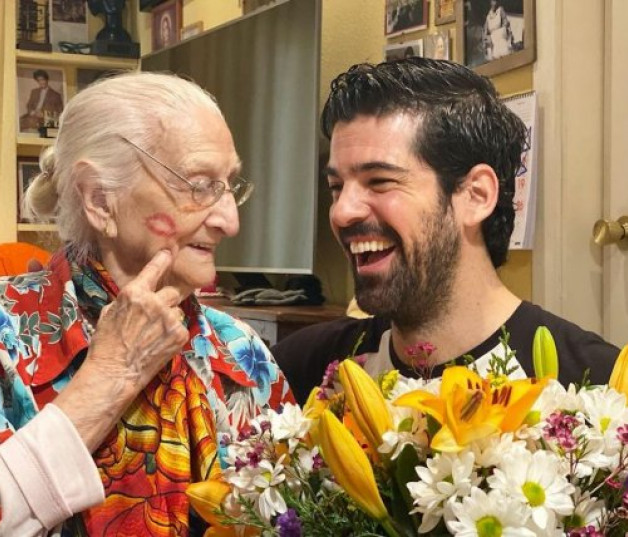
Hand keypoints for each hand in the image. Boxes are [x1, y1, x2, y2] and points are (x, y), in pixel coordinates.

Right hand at [54, 250, 187, 451]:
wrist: (114, 373)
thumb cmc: (106, 344)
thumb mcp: (109, 313)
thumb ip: (128, 300)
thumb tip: (138, 294)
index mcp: (134, 293)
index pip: (153, 270)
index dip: (162, 260)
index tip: (169, 252)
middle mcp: (154, 302)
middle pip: (172, 291)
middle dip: (167, 299)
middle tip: (158, 313)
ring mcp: (169, 319)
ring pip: (177, 311)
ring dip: (169, 318)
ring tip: (154, 334)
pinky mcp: (180, 334)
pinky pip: (181, 327)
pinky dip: (173, 333)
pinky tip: (160, 343)